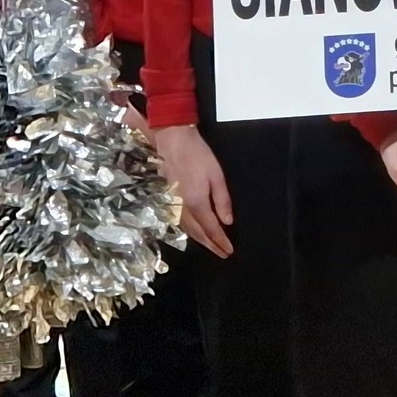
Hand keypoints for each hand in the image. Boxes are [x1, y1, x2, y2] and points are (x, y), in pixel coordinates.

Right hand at [152, 125, 233, 256]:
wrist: (172, 141)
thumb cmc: (198, 155)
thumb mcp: (216, 175)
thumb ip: (222, 200)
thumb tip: (227, 222)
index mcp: (197, 202)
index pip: (211, 229)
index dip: (220, 241)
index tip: (229, 251)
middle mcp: (183, 208)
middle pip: (198, 233)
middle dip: (211, 245)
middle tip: (222, 254)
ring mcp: (173, 204)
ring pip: (188, 230)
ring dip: (200, 241)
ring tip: (211, 247)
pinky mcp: (168, 199)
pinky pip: (180, 223)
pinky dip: (189, 232)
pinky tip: (194, 233)